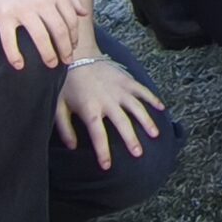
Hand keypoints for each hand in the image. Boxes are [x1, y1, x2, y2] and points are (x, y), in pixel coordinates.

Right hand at [0, 0, 86, 71]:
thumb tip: (84, 13)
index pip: (71, 20)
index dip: (74, 36)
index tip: (73, 47)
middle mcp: (41, 1)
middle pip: (59, 31)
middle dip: (65, 49)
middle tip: (67, 61)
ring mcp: (22, 9)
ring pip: (40, 38)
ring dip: (48, 55)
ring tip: (51, 64)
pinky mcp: (3, 16)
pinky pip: (10, 41)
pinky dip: (15, 56)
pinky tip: (19, 65)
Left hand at [53, 56, 165, 170]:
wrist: (78, 55)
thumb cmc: (67, 83)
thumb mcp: (59, 107)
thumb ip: (64, 129)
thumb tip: (72, 147)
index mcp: (90, 109)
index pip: (98, 135)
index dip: (103, 152)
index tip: (107, 166)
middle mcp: (108, 100)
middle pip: (122, 123)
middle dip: (131, 140)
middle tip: (139, 154)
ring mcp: (119, 89)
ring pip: (137, 107)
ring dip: (147, 121)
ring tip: (155, 135)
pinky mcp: (126, 79)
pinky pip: (142, 90)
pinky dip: (153, 99)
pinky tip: (162, 108)